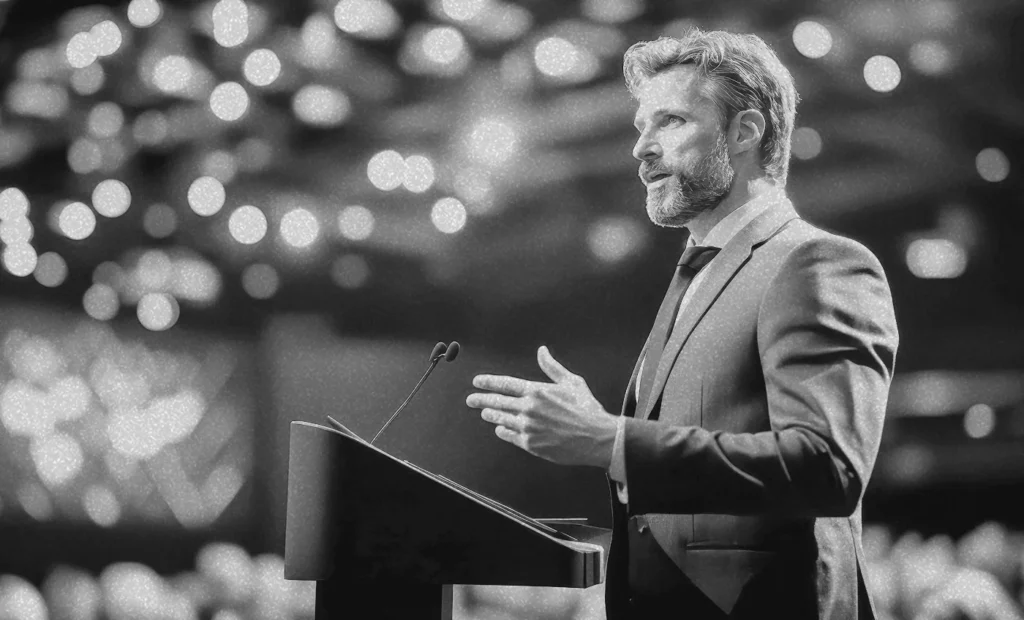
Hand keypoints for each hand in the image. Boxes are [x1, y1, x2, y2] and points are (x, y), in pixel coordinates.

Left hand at [466, 346, 617, 466]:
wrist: (597, 438)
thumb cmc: (587, 409)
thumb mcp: (571, 382)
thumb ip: (552, 367)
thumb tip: (541, 351)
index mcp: (537, 391)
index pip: (505, 384)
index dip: (488, 382)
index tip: (477, 382)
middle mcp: (528, 408)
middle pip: (497, 402)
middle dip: (481, 400)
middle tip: (470, 399)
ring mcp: (528, 427)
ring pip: (501, 419)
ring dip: (491, 415)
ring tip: (484, 413)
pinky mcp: (530, 444)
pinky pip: (510, 436)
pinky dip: (503, 431)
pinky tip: (500, 429)